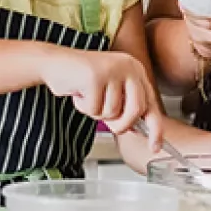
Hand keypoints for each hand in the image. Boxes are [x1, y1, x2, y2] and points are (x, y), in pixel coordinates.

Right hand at [37, 47, 163, 147]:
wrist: (55, 64)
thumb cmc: (83, 80)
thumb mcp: (111, 91)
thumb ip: (126, 106)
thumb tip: (140, 129)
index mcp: (136, 70)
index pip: (151, 104)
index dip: (155, 127)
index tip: (155, 146)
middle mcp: (129, 66)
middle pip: (136, 110)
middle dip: (121, 124)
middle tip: (107, 122)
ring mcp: (112, 69)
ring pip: (112, 112)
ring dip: (96, 112)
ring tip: (88, 97)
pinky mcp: (95, 76)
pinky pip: (95, 109)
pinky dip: (84, 107)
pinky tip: (79, 93)